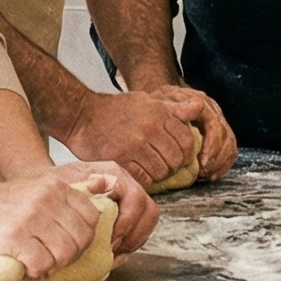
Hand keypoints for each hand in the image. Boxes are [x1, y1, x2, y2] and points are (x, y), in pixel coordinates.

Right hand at [0, 173, 119, 277]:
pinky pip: (43, 263)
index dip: (85, 236)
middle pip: (82, 238)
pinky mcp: (15, 236)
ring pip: (66, 253)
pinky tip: (25, 266)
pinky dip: (36, 271)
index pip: (91, 216)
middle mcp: (46, 198)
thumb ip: (58, 201)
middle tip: (54, 258)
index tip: (71, 244)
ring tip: (39, 262)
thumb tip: (89, 221)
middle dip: (72, 255)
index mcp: (54, 186)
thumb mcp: (31, 190)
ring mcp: (31, 217)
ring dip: (54, 265)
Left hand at [54, 160, 159, 253]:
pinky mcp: (125, 213)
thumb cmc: (50, 186)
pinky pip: (139, 231)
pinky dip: (129, 244)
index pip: (135, 197)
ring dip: (133, 241)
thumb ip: (78, 198)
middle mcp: (125, 184)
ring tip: (113, 253)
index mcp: (112, 173)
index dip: (128, 221)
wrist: (43, 186)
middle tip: (114, 250)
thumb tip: (94, 217)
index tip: (112, 238)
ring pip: (147, 223)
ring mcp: (128, 198)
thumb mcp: (60, 189)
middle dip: (134, 235)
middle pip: (148, 211)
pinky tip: (112, 252)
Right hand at [62, 88, 198, 184]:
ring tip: (146, 168)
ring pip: (161, 171)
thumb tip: (200, 106)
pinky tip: (135, 172)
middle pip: (176, 159)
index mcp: (159, 113)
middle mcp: (151, 127)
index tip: (175, 155)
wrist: (81, 114)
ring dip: (156, 174)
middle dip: (171, 165)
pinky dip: (142, 179)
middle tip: (160, 163)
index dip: (184, 152)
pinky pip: (143, 178)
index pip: (187, 140)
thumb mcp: (146, 101)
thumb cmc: (113, 109)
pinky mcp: (121, 159)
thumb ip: (174, 108)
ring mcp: (136, 144)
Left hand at [141, 85, 237, 178]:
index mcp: (203, 105)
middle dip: (216, 158)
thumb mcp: (164, 105)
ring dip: (220, 163)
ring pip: (230, 145)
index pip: (215, 126)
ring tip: (205, 174)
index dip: (212, 145)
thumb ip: (178, 109)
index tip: (202, 162)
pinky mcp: (219, 135)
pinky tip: (211, 175)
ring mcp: (218, 123)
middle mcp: (214, 113)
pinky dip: (222, 165)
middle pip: (225, 137)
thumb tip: (196, 108)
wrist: (159, 103)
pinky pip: (229, 151)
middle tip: (203, 172)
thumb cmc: (159, 106)